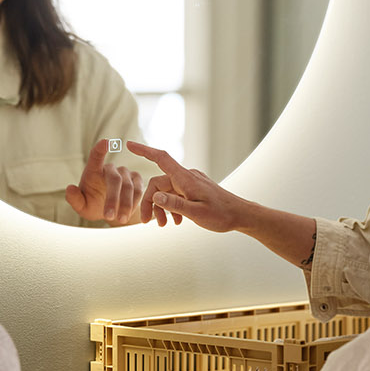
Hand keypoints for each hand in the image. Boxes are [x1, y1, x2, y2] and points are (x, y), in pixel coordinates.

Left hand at [65, 138, 143, 224]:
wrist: (112, 211)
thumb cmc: (93, 205)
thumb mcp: (82, 206)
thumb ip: (74, 199)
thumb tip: (69, 189)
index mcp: (94, 170)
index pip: (96, 156)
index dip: (100, 149)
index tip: (105, 142)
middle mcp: (110, 169)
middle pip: (115, 179)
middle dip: (112, 199)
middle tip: (109, 216)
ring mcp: (125, 173)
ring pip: (129, 186)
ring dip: (125, 205)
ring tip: (120, 220)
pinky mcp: (137, 180)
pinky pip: (138, 190)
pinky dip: (134, 204)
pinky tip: (128, 215)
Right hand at [127, 141, 248, 231]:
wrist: (241, 215)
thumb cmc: (221, 215)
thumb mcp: (196, 213)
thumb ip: (175, 204)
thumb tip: (155, 196)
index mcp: (185, 179)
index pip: (161, 158)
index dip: (144, 151)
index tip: (129, 145)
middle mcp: (186, 177)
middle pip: (158, 183)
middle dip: (150, 202)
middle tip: (147, 222)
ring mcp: (190, 183)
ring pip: (166, 191)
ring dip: (161, 207)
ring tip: (163, 225)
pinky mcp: (194, 190)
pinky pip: (176, 195)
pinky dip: (172, 207)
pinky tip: (176, 222)